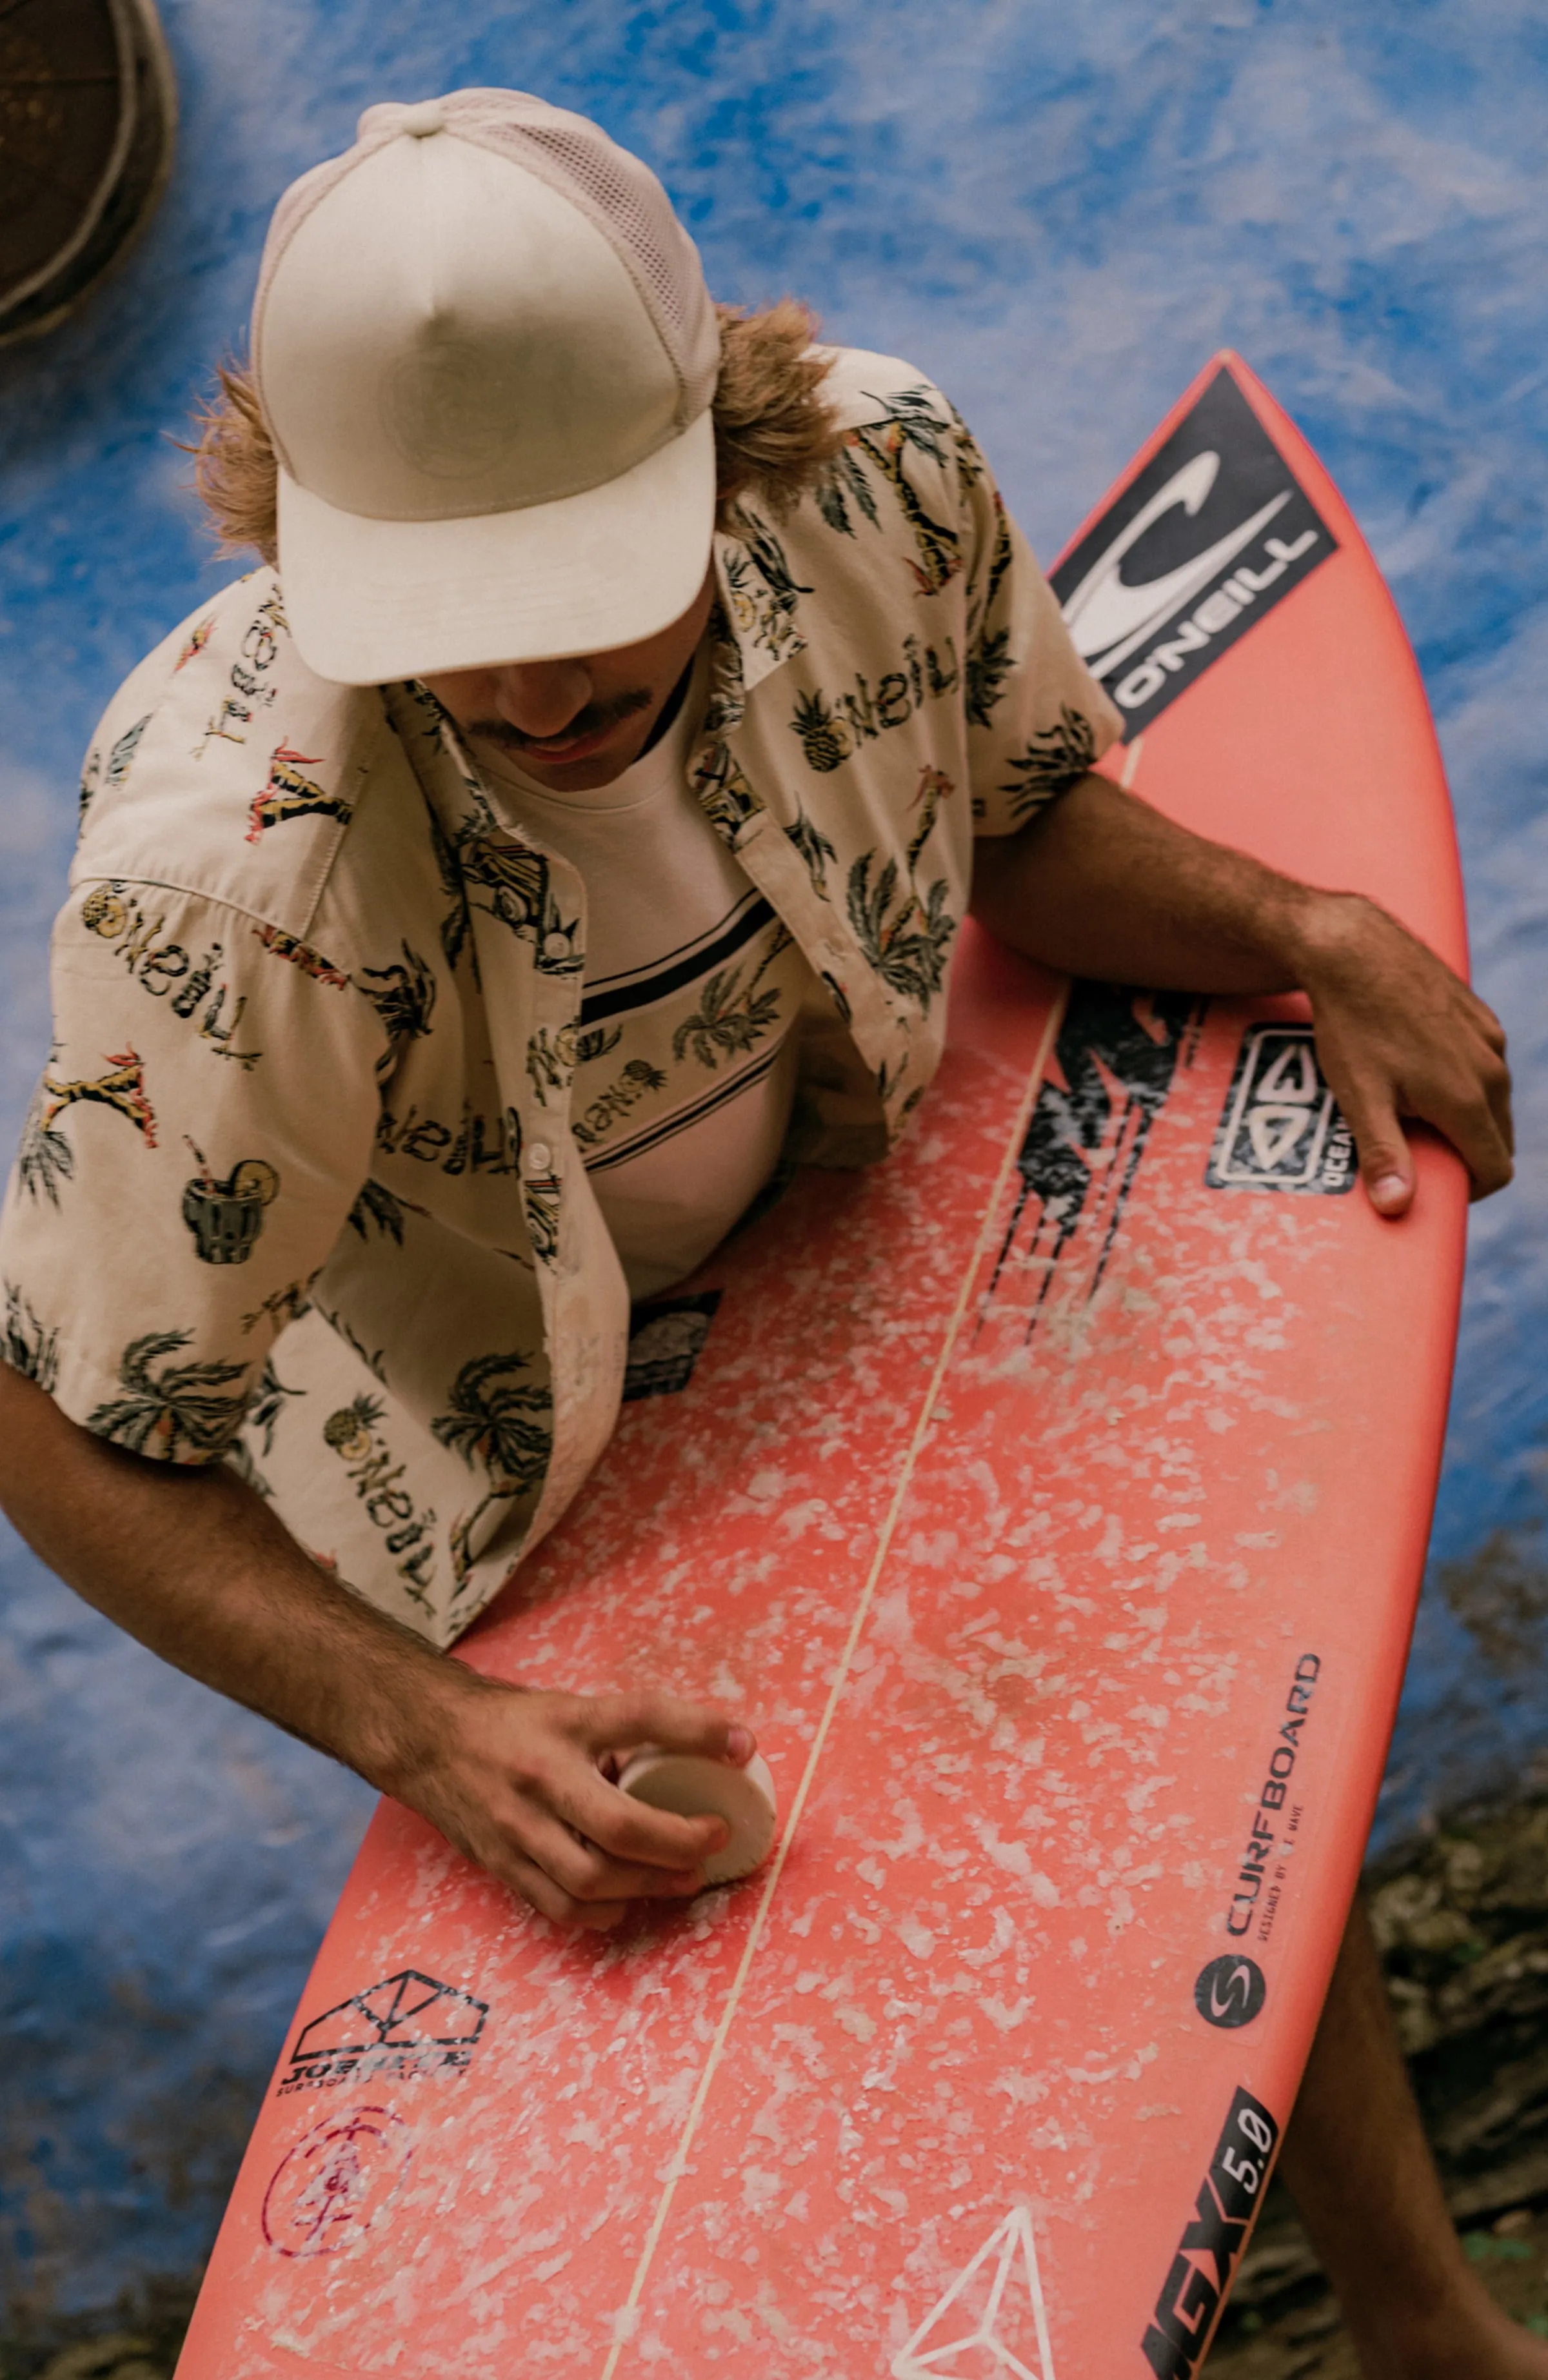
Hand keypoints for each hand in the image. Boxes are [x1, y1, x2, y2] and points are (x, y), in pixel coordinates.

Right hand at [393, 1675, 755, 1929]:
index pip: (640, 1716)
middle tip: (714, 1839)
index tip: (743, 1745)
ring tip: (686, 1878)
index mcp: (564, 1722)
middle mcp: (540, 1776)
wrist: (428, 1741)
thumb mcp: (570, 1707)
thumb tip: (697, 1758)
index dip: (697, 1730)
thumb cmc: (514, 1724)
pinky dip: (602, 1912)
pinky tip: (627, 1903)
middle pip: (620, 1824)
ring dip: (648, 1885)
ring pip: (591, 1878)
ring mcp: (517, 1827)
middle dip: (678, 1842)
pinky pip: (559, 1905)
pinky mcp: (501, 1864)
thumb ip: (622, 1733)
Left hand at [1295, 892, 1512, 1216]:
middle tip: (1416, 1153)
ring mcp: (1489, 1038)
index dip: (1468, 1191)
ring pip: (1493, 1100)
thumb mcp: (1359, 1098)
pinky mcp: (1480, 1015)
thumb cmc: (1352, 1027)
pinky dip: (1462, 1079)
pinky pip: (1484, 1063)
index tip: (1434, 1188)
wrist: (1354, 950)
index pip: (1495, 1169)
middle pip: (1498, 1138)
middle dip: (1465, 1155)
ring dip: (1463, 1116)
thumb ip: (1383, 1155)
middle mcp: (1490, 1069)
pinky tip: (1416, 1068)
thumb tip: (1398, 1207)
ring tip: (1410, 1109)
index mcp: (1467, 1099)